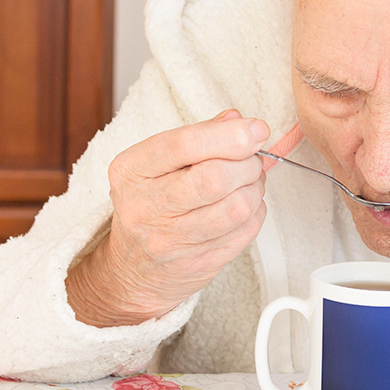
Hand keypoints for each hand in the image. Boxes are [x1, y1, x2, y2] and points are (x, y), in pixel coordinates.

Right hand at [66, 109, 269, 326]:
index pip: (184, 144)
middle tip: (252, 159)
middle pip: (215, 178)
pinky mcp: (198, 264)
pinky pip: (246, 232)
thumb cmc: (150, 205)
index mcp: (132, 171)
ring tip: (249, 183)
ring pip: (237, 207)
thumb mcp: (157, 164)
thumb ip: (198, 136)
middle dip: (247, 163)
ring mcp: (171, 241)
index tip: (257, 129)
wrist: (133, 270)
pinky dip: (256, 213)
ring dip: (256, 189)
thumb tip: (238, 120)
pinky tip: (245, 207)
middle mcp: (146, 207)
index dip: (229, 135)